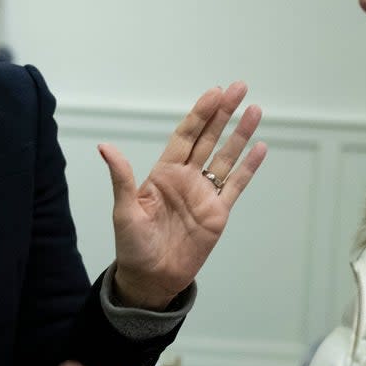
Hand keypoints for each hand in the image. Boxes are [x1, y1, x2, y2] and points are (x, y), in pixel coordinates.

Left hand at [102, 82, 266, 307]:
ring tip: (255, 110)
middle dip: (224, 113)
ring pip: (227, 158)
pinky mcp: (218, 213)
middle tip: (239, 88)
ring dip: (241, 135)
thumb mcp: (124, 210)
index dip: (199, 114)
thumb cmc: (132, 245)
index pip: (185, 136)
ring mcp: (204, 194)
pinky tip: (260, 147)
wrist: (150, 278)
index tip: (213, 93)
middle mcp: (186, 179)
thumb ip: (121, 177)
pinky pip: (237, 186)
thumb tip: (104, 146)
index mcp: (163, 174)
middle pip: (209, 139)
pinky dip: (249, 167)